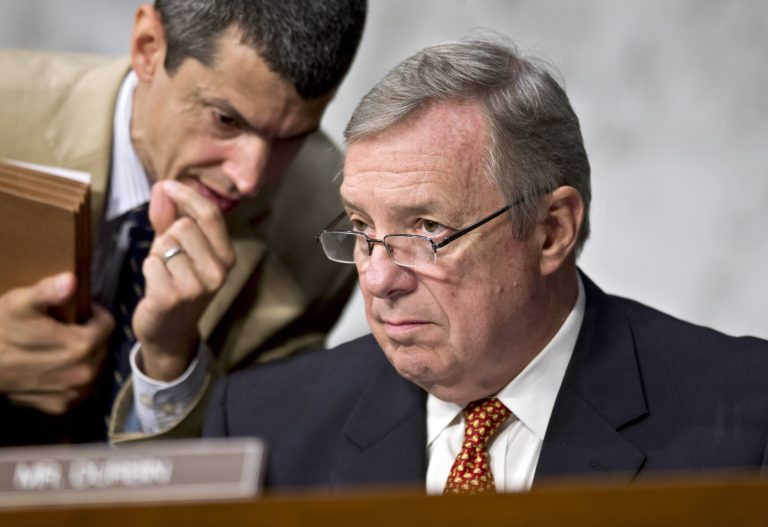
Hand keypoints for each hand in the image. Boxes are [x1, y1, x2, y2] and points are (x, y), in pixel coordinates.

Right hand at [0, 273, 113, 413]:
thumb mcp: (20, 303)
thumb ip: (48, 291)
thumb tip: (71, 280)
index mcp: (80, 347)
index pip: (108, 325)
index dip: (95, 314)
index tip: (79, 311)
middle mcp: (83, 374)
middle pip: (103, 347)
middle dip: (91, 335)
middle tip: (68, 328)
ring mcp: (72, 393)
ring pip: (94, 366)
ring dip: (85, 356)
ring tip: (61, 346)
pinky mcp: (61, 406)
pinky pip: (79, 386)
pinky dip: (72, 375)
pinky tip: (54, 366)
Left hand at [134, 180, 235, 380]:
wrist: (170, 334)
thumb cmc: (175, 284)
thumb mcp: (178, 249)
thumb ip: (170, 217)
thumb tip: (162, 186)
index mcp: (226, 257)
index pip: (211, 214)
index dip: (187, 195)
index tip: (167, 185)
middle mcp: (218, 272)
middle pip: (183, 226)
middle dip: (167, 237)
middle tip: (169, 260)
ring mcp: (198, 287)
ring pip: (165, 244)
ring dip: (156, 255)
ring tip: (163, 274)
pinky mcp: (174, 298)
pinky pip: (151, 263)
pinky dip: (147, 270)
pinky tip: (156, 287)